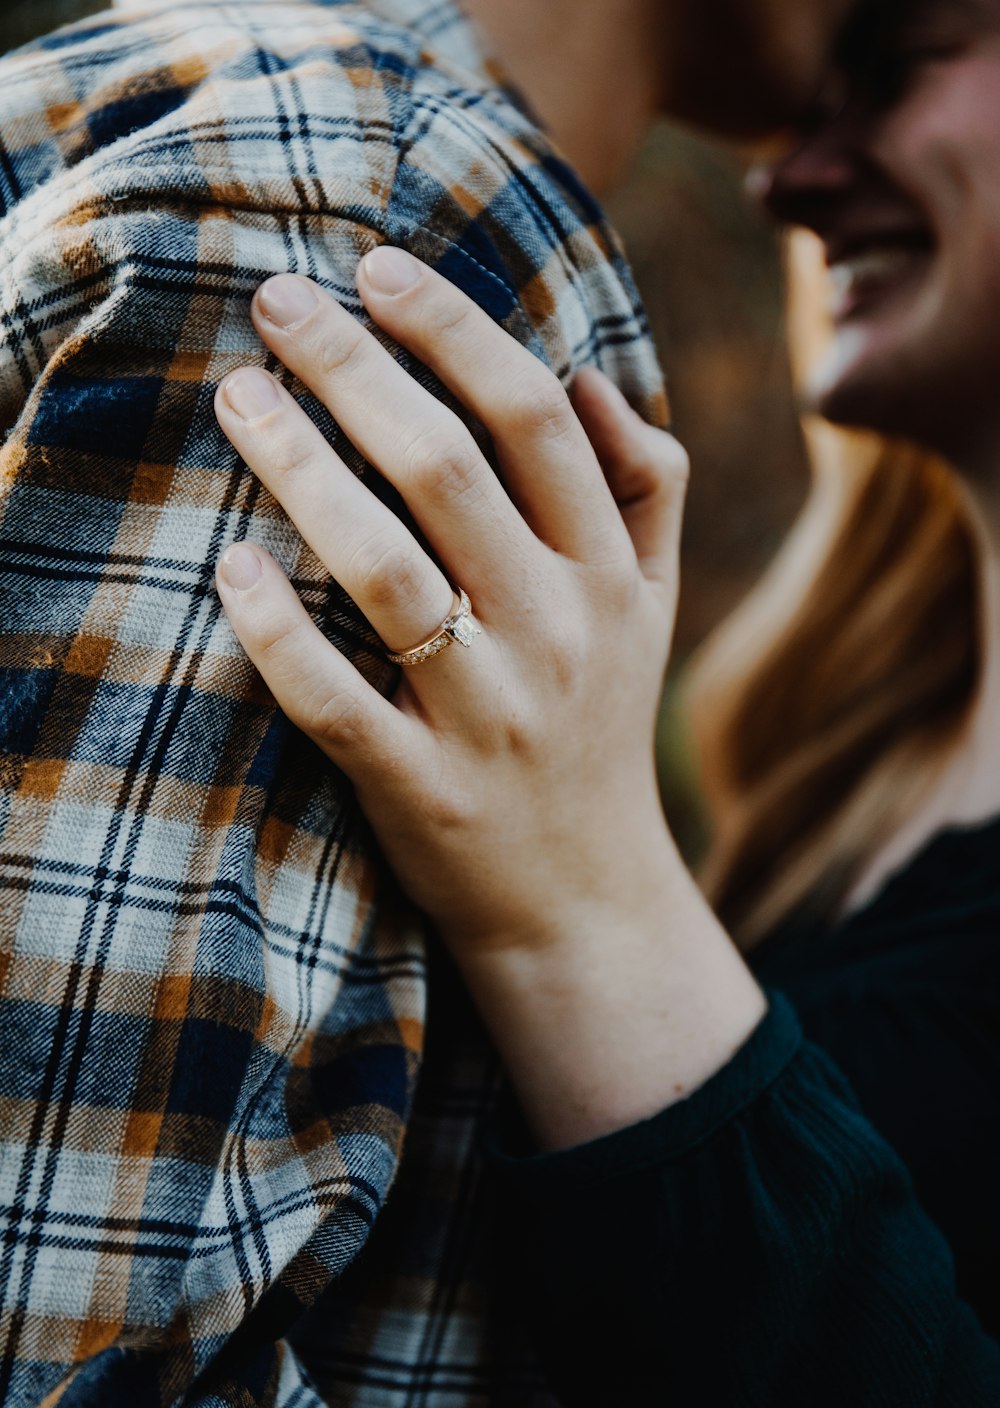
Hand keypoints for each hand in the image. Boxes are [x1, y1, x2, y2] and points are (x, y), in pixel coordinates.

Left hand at [213, 249, 686, 966]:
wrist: (587, 899)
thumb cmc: (601, 728)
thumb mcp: (655, 606)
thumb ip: (645, 485)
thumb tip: (586, 373)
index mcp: (610, 577)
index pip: (537, 420)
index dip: (454, 330)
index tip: (374, 268)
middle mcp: (558, 634)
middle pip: (449, 471)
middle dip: (355, 369)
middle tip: (277, 301)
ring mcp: (488, 715)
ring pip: (385, 571)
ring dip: (302, 471)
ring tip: (238, 400)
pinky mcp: (422, 790)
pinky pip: (337, 700)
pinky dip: (278, 630)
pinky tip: (229, 563)